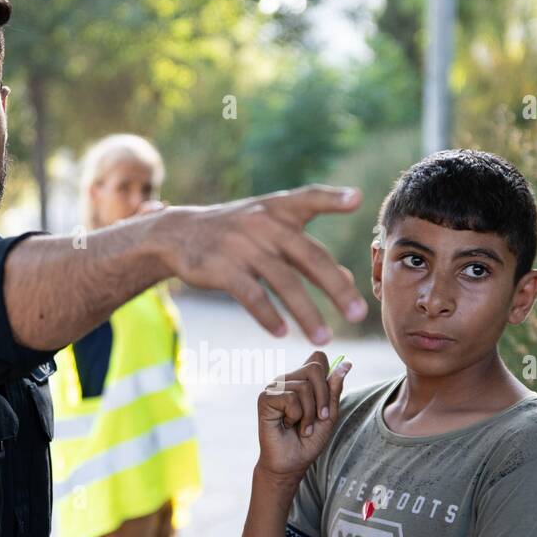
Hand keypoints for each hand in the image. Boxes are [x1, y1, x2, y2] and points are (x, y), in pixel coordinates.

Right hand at [148, 184, 367, 342]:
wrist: (178, 233)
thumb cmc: (237, 234)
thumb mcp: (271, 232)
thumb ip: (308, 250)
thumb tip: (349, 279)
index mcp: (279, 209)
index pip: (309, 198)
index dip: (333, 198)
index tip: (358, 199)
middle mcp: (264, 223)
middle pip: (309, 256)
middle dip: (337, 288)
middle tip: (359, 314)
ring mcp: (242, 245)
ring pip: (284, 283)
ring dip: (307, 314)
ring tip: (323, 338)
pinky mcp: (222, 268)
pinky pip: (252, 295)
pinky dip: (268, 316)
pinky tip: (282, 333)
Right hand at [256, 351, 351, 480]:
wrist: (291, 463)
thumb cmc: (308, 441)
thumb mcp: (329, 415)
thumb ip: (334, 390)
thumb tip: (346, 364)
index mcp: (302, 380)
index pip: (318, 358)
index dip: (328, 377)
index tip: (327, 403)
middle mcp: (288, 380)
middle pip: (315, 368)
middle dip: (323, 398)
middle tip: (320, 419)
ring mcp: (275, 387)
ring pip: (304, 386)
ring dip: (309, 413)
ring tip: (302, 427)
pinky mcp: (265, 398)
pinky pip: (290, 397)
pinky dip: (296, 416)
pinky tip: (288, 425)